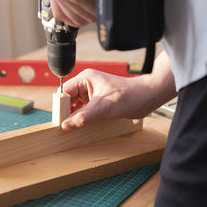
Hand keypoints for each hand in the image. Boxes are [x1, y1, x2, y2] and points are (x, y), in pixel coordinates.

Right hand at [61, 53, 176, 130]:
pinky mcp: (99, 103)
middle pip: (69, 99)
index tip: (59, 119)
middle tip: (64, 126)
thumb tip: (66, 125)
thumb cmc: (128, 95)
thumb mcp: (102, 108)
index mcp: (85, 79)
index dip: (60, 105)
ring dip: (74, 116)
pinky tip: (81, 126)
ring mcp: (93, 94)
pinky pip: (85, 111)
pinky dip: (82, 118)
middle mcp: (87, 85)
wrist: (147, 97)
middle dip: (66, 112)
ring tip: (72, 127)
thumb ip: (82, 117)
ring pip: (76, 106)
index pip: (65, 91)